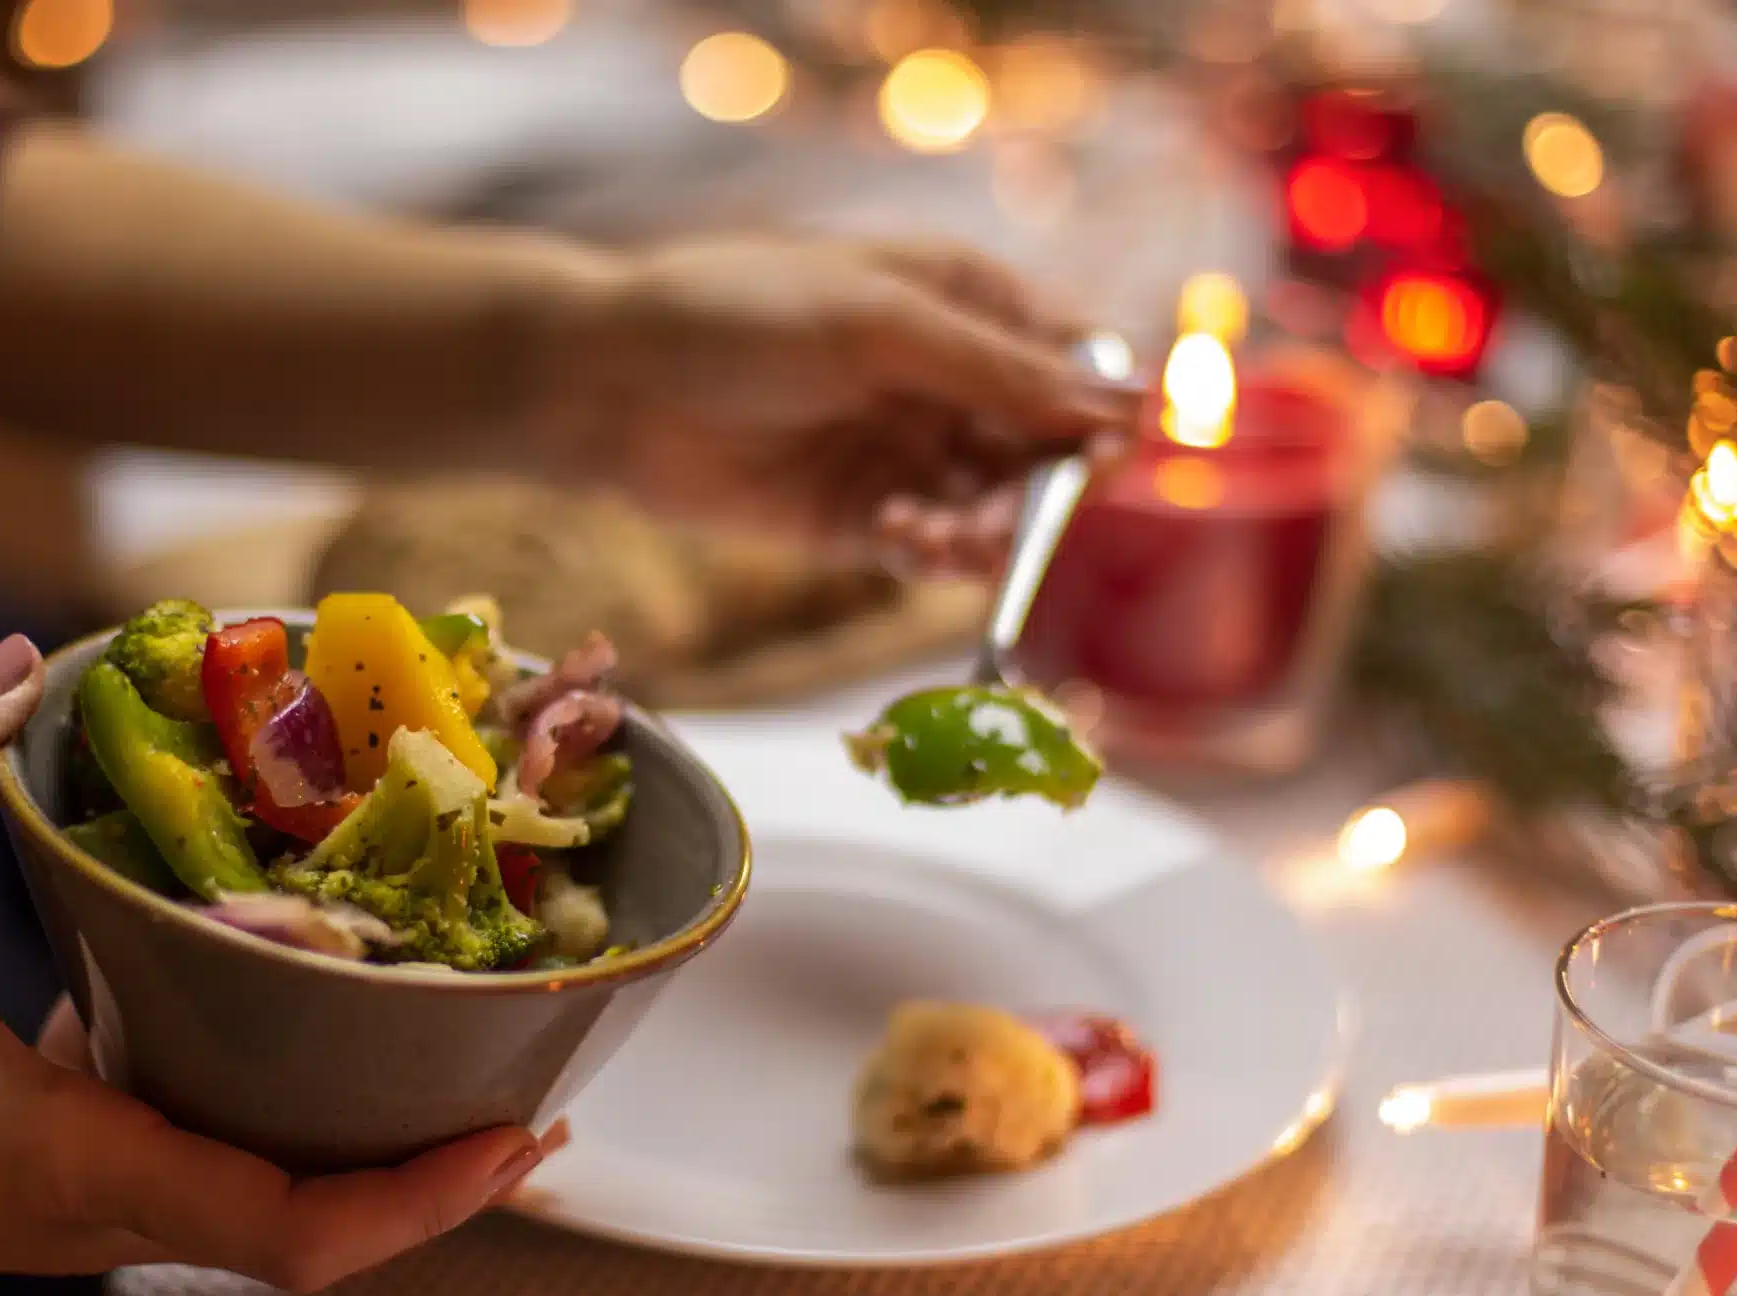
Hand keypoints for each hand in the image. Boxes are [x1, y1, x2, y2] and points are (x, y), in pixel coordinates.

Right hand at [0, 635, 551, 1295]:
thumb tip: (21, 664)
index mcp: (86, 1167)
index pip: (290, 1230)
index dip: (417, 1198)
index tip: (511, 1137)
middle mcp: (116, 1210)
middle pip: (320, 1230)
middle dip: (436, 1179)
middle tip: (535, 1091)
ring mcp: (99, 1210)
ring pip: (276, 1206)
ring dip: (375, 1155)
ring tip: (465, 1060)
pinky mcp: (76, 1186)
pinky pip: (216, 1164)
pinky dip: (286, 1118)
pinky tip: (314, 1027)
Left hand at [558, 235, 1134, 574]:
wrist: (609, 382)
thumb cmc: (740, 317)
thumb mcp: (881, 325)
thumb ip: (1000, 371)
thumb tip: (1127, 408)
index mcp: (963, 304)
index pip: (1072, 366)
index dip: (1100, 418)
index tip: (1104, 463)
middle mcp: (944, 380)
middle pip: (1041, 453)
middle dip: (1037, 493)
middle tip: (1005, 521)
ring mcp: (902, 451)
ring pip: (990, 510)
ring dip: (984, 532)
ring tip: (937, 535)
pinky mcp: (856, 518)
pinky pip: (928, 546)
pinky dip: (931, 552)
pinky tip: (902, 538)